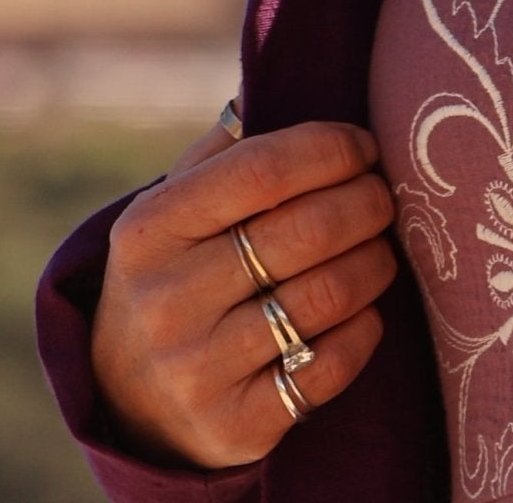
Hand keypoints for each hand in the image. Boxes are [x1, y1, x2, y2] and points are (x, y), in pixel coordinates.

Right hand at [90, 117, 397, 468]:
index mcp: (150, 228)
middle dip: (365, 203)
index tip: (362, 144)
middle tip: (384, 196)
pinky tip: (364, 309)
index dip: (327, 149)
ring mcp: (198, 368)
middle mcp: (167, 299)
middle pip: (304, 231)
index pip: (260, 170)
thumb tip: (265, 88)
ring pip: (326, 295)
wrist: (129, 404)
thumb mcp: (170, 212)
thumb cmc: (173, 275)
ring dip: (375, 262)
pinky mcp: (236, 424)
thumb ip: (220, 154)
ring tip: (382, 247)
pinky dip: (364, 329)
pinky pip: (331, 365)